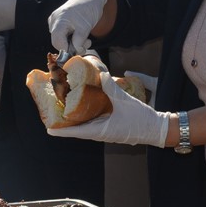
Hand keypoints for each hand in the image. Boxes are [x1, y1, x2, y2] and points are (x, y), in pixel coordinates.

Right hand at [49, 0, 108, 56]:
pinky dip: (72, 38)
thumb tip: (74, 51)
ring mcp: (55, 21)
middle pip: (58, 42)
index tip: (79, 51)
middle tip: (86, 44)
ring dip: (74, 43)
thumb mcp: (86, 27)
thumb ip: (79, 40)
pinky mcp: (59, 22)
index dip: (67, 50)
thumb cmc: (88, 9)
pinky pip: (63, 35)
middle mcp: (54, 20)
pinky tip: (80, 34)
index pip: (57, 42)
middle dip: (72, 46)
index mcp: (59, 20)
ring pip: (61, 40)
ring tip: (86, 38)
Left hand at [49, 72, 173, 145]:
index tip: (48, 129)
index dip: (61, 130)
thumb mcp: (125, 100)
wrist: (157, 129)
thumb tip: (101, 73)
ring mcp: (106, 131)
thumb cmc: (141, 120)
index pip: (76, 132)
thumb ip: (111, 86)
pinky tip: (84, 107)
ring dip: (76, 119)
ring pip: (86, 126)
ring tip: (65, 108)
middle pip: (78, 129)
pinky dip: (87, 116)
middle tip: (54, 112)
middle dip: (66, 122)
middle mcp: (101, 133)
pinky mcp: (111, 128)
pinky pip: (95, 123)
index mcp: (101, 131)